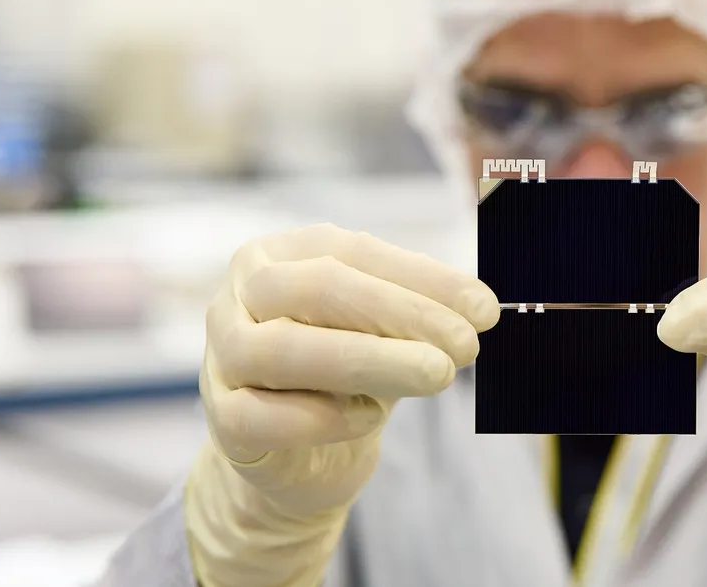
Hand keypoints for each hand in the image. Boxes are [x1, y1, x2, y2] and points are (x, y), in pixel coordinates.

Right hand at [201, 223, 498, 515]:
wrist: (300, 455)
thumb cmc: (347, 375)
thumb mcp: (385, 331)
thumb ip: (419, 311)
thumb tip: (478, 308)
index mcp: (282, 253)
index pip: (354, 252)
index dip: (424, 278)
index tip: (485, 310)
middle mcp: (241, 294)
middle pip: (319, 288)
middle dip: (403, 313)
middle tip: (466, 345)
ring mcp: (221, 355)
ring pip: (285, 349)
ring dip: (373, 360)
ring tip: (437, 375)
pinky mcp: (221, 420)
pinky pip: (263, 415)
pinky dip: (324, 417)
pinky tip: (371, 418)